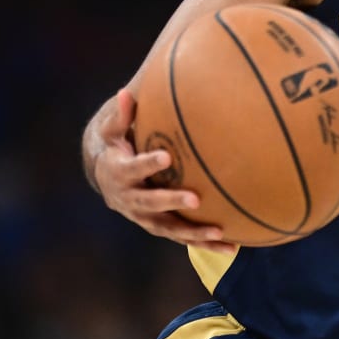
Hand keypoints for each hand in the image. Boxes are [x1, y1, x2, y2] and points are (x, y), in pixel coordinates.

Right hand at [90, 88, 232, 250]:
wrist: (106, 178)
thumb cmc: (116, 146)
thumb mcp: (112, 131)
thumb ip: (121, 116)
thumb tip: (126, 93)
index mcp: (119, 173)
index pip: (133, 168)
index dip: (148, 164)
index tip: (166, 156)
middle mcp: (130, 199)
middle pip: (151, 203)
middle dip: (172, 202)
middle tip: (195, 200)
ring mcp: (144, 217)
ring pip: (169, 229)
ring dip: (193, 234)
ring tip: (220, 233)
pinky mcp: (158, 226)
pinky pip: (181, 237)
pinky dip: (204, 243)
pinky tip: (231, 246)